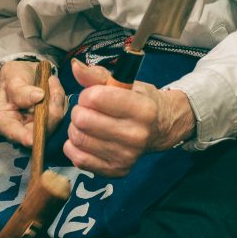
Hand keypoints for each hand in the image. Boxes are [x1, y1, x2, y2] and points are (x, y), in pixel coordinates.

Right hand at [0, 60, 65, 146]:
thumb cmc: (14, 76)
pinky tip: (54, 88)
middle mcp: (19, 131)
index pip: (13, 134)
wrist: (25, 74)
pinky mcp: (49, 125)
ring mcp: (35, 129)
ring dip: (57, 102)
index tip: (34, 137)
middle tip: (52, 84)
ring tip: (51, 82)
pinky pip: (61, 116)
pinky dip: (61, 101)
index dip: (25, 137)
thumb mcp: (12, 78)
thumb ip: (21, 90)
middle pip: (38, 132)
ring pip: (53, 124)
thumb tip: (38, 96)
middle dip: (50, 112)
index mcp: (2, 122)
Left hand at [64, 60, 195, 176]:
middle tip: (87, 110)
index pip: (95, 98)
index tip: (94, 96)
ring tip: (86, 124)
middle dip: (79, 111)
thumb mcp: (125, 83)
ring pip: (78, 139)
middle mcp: (136, 136)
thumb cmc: (141, 101)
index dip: (88, 94)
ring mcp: (127, 156)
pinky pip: (79, 160)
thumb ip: (97, 75)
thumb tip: (74, 66)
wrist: (162, 127)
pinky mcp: (116, 171)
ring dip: (75, 128)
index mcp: (142, 110)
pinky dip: (74, 147)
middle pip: (82, 120)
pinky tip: (85, 139)